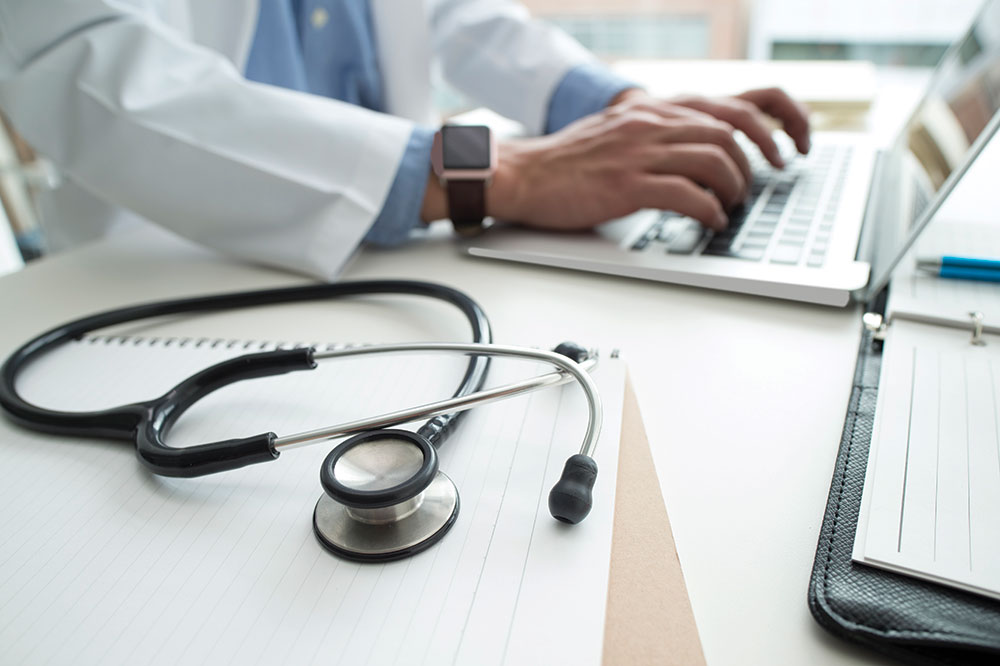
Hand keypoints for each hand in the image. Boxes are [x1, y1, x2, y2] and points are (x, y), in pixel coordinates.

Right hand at [421, 87, 810, 232]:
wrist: (523, 174)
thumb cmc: (568, 162)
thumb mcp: (620, 132)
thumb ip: (659, 134)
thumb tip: (702, 152)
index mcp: (656, 109)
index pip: (737, 100)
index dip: (779, 119)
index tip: (793, 143)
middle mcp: (653, 122)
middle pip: (734, 129)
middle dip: (763, 158)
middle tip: (766, 182)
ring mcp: (640, 151)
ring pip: (715, 160)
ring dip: (735, 188)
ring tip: (731, 206)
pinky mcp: (627, 183)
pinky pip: (687, 194)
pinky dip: (709, 211)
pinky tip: (710, 221)